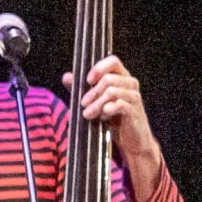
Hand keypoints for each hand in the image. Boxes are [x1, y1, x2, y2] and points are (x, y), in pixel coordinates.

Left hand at [66, 55, 164, 195]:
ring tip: (87, 114)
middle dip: (92, 92)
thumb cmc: (113, 119)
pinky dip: (108, 109)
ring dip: (96, 103)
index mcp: (121, 77)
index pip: (113, 60)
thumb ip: (81, 89)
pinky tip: (103, 116)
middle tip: (82, 104)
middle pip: (109, 78)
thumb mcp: (94, 102)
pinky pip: (120, 104)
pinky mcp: (135, 111)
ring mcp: (134, 97)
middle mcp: (130, 84)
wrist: (131, 141)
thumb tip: (66, 76)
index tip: (87, 80)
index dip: (99, 67)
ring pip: (112, 91)